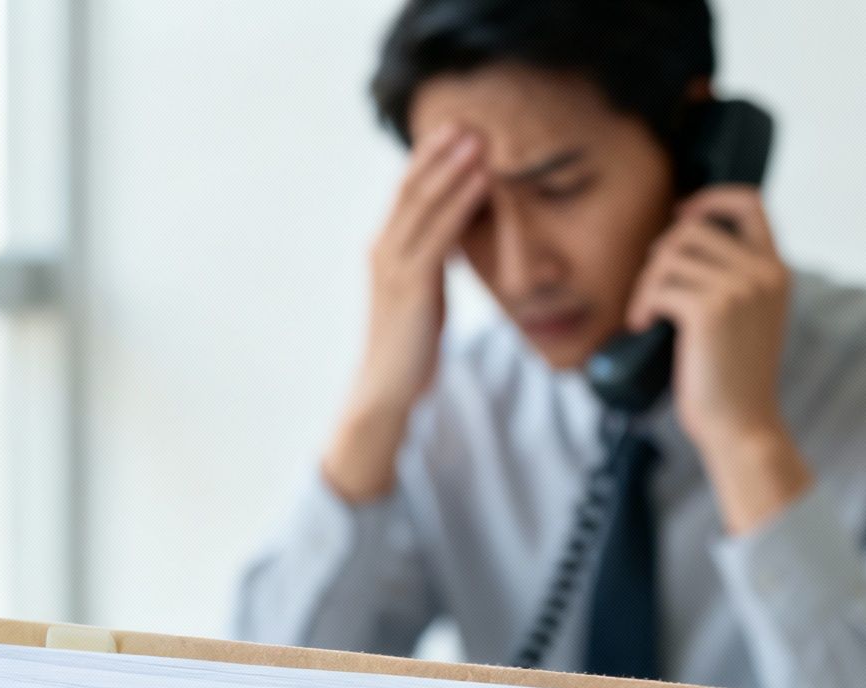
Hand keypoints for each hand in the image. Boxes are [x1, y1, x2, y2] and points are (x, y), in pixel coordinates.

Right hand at [323, 124, 486, 502]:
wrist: (388, 392)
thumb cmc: (410, 347)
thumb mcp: (424, 293)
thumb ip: (434, 259)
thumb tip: (457, 231)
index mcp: (385, 249)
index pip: (406, 192)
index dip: (429, 158)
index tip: (456, 129)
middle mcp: (383, 249)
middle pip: (411, 187)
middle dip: (440, 152)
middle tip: (470, 118)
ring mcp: (393, 266)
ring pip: (424, 203)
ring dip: (454, 167)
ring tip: (481, 137)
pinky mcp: (410, 284)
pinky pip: (440, 233)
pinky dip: (462, 202)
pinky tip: (483, 180)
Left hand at [627, 185, 811, 532]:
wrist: (741, 425)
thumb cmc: (731, 379)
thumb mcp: (744, 318)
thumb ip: (729, 278)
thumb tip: (680, 238)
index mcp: (776, 271)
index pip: (750, 203)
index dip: (710, 198)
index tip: (682, 214)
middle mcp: (764, 273)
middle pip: (693, 228)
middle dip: (660, 256)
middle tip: (652, 292)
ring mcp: (741, 288)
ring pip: (670, 255)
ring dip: (646, 284)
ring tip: (645, 314)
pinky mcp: (712, 309)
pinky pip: (660, 285)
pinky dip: (643, 304)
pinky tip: (641, 326)